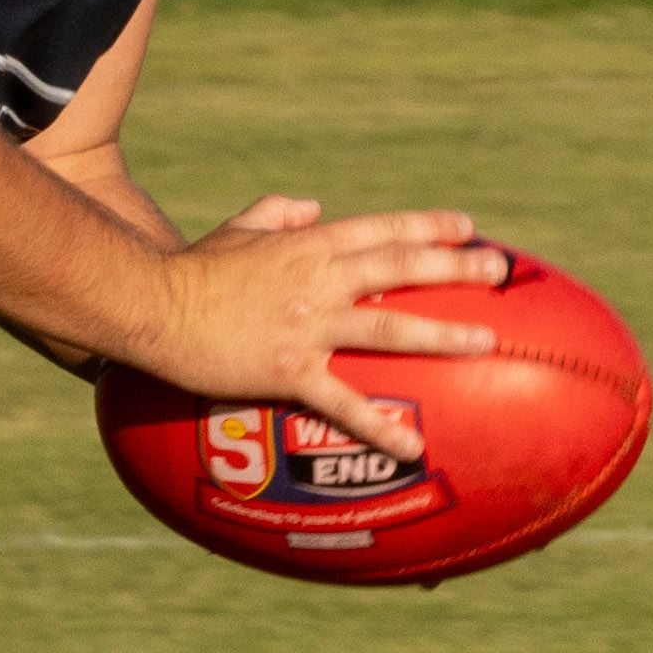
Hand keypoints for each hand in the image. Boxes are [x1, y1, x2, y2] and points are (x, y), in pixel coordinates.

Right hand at [141, 197, 503, 458]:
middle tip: (500, 271)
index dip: (428, 227)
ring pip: (387, 327)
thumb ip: (278, 212)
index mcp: (309, 246)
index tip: (468, 227)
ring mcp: (306, 326)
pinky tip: (412, 445)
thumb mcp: (238, 228)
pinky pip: (341, 401)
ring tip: (486, 341)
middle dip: (456, 267)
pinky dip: (377, 424)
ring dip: (442, 335)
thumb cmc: (192, 269)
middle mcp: (318, 281)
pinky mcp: (287, 371)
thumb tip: (311, 207)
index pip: (382, 230)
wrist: (152, 306)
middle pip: (401, 268)